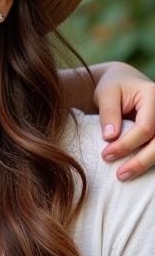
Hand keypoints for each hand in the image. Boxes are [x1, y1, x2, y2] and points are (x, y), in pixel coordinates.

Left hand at [93, 64, 154, 180]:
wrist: (125, 80)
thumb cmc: (114, 86)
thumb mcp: (106, 94)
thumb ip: (109, 113)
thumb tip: (110, 138)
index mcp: (153, 96)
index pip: (145, 127)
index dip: (126, 144)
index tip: (105, 155)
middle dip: (140, 161)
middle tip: (120, 175)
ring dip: (146, 163)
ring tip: (125, 175)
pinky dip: (150, 159)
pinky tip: (137, 169)